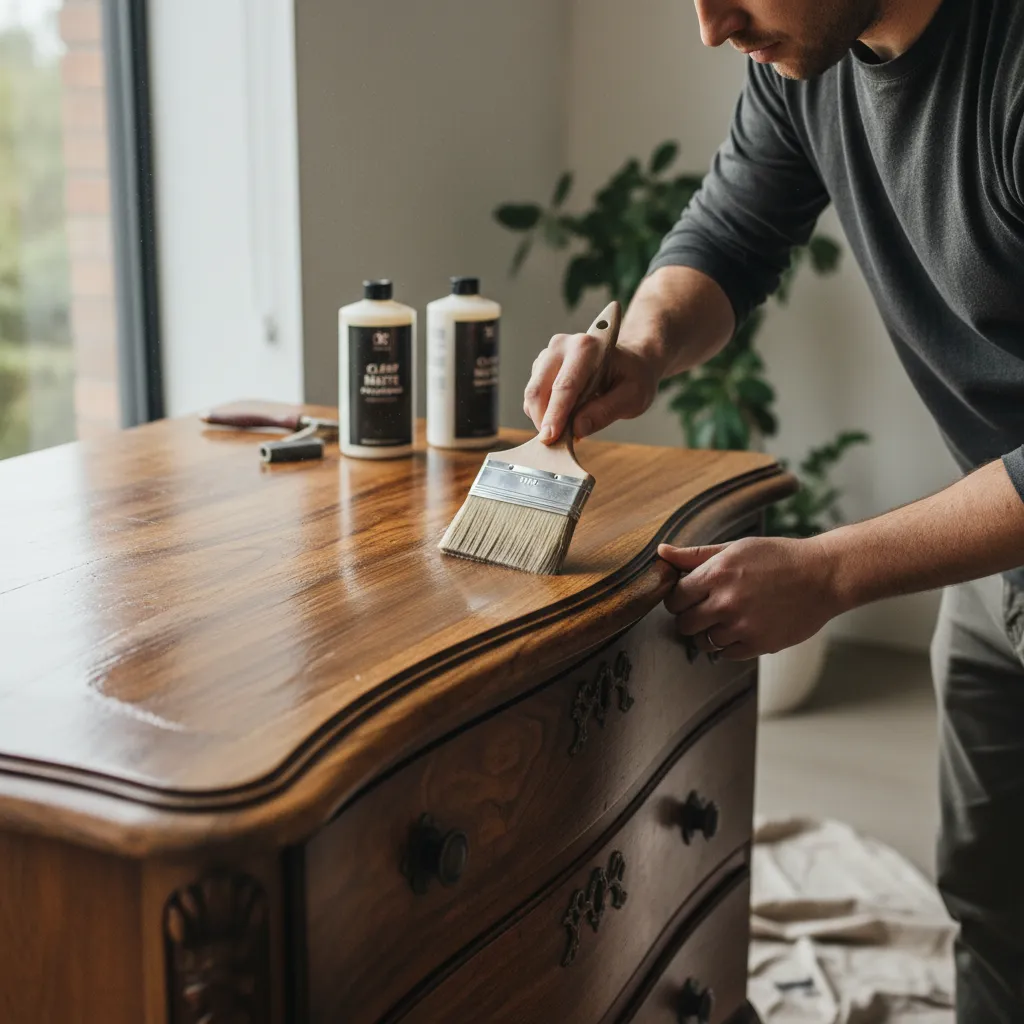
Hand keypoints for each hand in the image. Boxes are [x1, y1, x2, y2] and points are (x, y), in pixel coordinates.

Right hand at [523, 332, 659, 443]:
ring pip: (532, 395)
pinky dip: (542, 413)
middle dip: (543, 421)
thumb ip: (606, 411)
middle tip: (555, 444)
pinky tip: (562, 418)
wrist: (628, 362)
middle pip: (539, 390)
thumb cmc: (633, 376)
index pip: (565, 386)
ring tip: (566, 430)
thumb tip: (577, 429)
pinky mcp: (540, 367)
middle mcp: (562, 346)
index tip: (549, 438)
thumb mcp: (632, 397)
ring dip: (543, 419)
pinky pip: (532, 397)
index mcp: (587, 348)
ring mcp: (548, 355)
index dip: (555, 415)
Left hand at [657, 536, 841, 659]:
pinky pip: (726, 654)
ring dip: (709, 633)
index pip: (674, 599)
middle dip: (690, 618)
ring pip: (703, 642)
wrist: (822, 576)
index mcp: (716, 574)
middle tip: (706, 609)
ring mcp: (742, 626)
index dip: (679, 599)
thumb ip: (695, 555)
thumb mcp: (735, 548)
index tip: (689, 597)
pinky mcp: (759, 644)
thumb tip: (661, 552)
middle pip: (684, 623)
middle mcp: (726, 601)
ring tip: (726, 619)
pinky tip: (741, 628)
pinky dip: (729, 645)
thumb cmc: (777, 557)